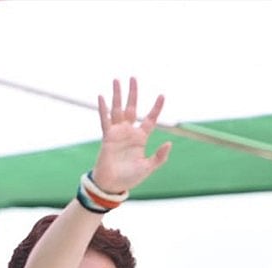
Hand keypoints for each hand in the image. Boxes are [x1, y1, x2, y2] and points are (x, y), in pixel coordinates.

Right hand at [91, 78, 171, 193]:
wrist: (112, 185)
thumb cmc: (130, 177)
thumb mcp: (148, 167)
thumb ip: (159, 156)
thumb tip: (169, 142)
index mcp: (141, 138)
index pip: (150, 119)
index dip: (155, 107)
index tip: (161, 95)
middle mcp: (129, 132)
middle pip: (132, 108)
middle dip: (133, 93)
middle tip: (133, 78)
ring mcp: (117, 133)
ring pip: (117, 109)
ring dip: (117, 95)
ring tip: (116, 80)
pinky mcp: (107, 137)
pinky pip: (105, 120)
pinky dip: (103, 109)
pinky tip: (101, 97)